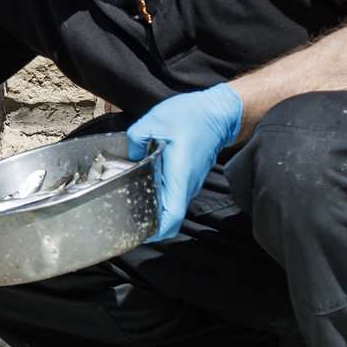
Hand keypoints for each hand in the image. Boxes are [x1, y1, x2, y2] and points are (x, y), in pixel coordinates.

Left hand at [126, 84, 242, 242]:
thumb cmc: (193, 116)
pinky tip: (145, 183)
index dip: (157, 231)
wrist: (219, 112)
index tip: (141, 235)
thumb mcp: (155, 121)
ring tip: (131, 201)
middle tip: (127, 218)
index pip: (172, 216)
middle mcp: (187, 184)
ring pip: (172, 205)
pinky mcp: (190, 176)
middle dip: (150, 223)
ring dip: (155, 208)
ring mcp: (190, 182)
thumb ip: (136, 139)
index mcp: (178, 176)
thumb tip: (130, 154)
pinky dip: (161, 195)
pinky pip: (175, 193)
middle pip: (170, 216)